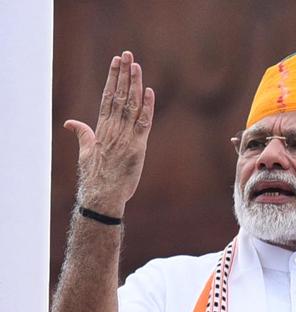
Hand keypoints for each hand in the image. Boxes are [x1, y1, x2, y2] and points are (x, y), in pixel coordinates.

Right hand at [64, 51, 154, 216]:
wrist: (102, 196)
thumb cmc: (95, 177)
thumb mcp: (86, 152)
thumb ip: (82, 134)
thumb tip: (69, 122)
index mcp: (101, 129)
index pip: (107, 97)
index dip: (112, 78)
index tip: (115, 62)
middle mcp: (114, 129)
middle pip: (119, 96)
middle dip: (123, 74)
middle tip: (127, 54)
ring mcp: (126, 137)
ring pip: (131, 106)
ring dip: (135, 84)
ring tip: (136, 65)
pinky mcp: (138, 147)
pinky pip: (144, 123)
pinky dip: (147, 107)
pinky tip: (149, 91)